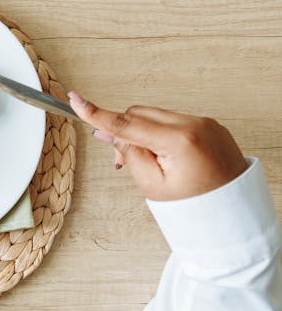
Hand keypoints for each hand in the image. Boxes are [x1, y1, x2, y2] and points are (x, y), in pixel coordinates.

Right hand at [67, 91, 247, 200]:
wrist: (235, 211)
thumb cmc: (196, 206)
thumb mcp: (152, 185)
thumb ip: (127, 154)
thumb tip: (107, 132)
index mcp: (179, 140)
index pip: (127, 123)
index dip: (97, 113)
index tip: (75, 99)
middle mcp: (194, 124)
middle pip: (139, 113)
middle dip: (125, 131)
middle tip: (122, 161)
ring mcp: (205, 122)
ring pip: (155, 115)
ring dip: (143, 133)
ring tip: (151, 163)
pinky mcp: (209, 125)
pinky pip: (174, 120)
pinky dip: (161, 134)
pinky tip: (166, 157)